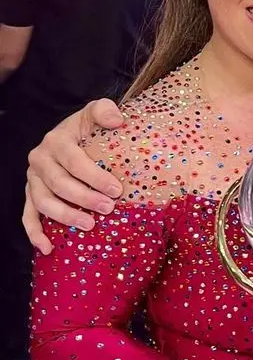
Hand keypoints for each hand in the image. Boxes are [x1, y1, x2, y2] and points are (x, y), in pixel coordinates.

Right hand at [24, 99, 124, 253]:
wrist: (72, 135)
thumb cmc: (89, 128)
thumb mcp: (96, 113)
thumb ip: (104, 111)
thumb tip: (117, 120)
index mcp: (57, 140)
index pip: (73, 161)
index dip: (94, 176)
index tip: (116, 189)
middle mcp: (40, 159)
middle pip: (59, 184)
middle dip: (84, 198)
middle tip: (109, 208)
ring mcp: (33, 179)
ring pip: (42, 201)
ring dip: (65, 216)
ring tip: (90, 226)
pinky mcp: (31, 194)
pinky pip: (28, 215)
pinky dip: (35, 233)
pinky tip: (47, 248)